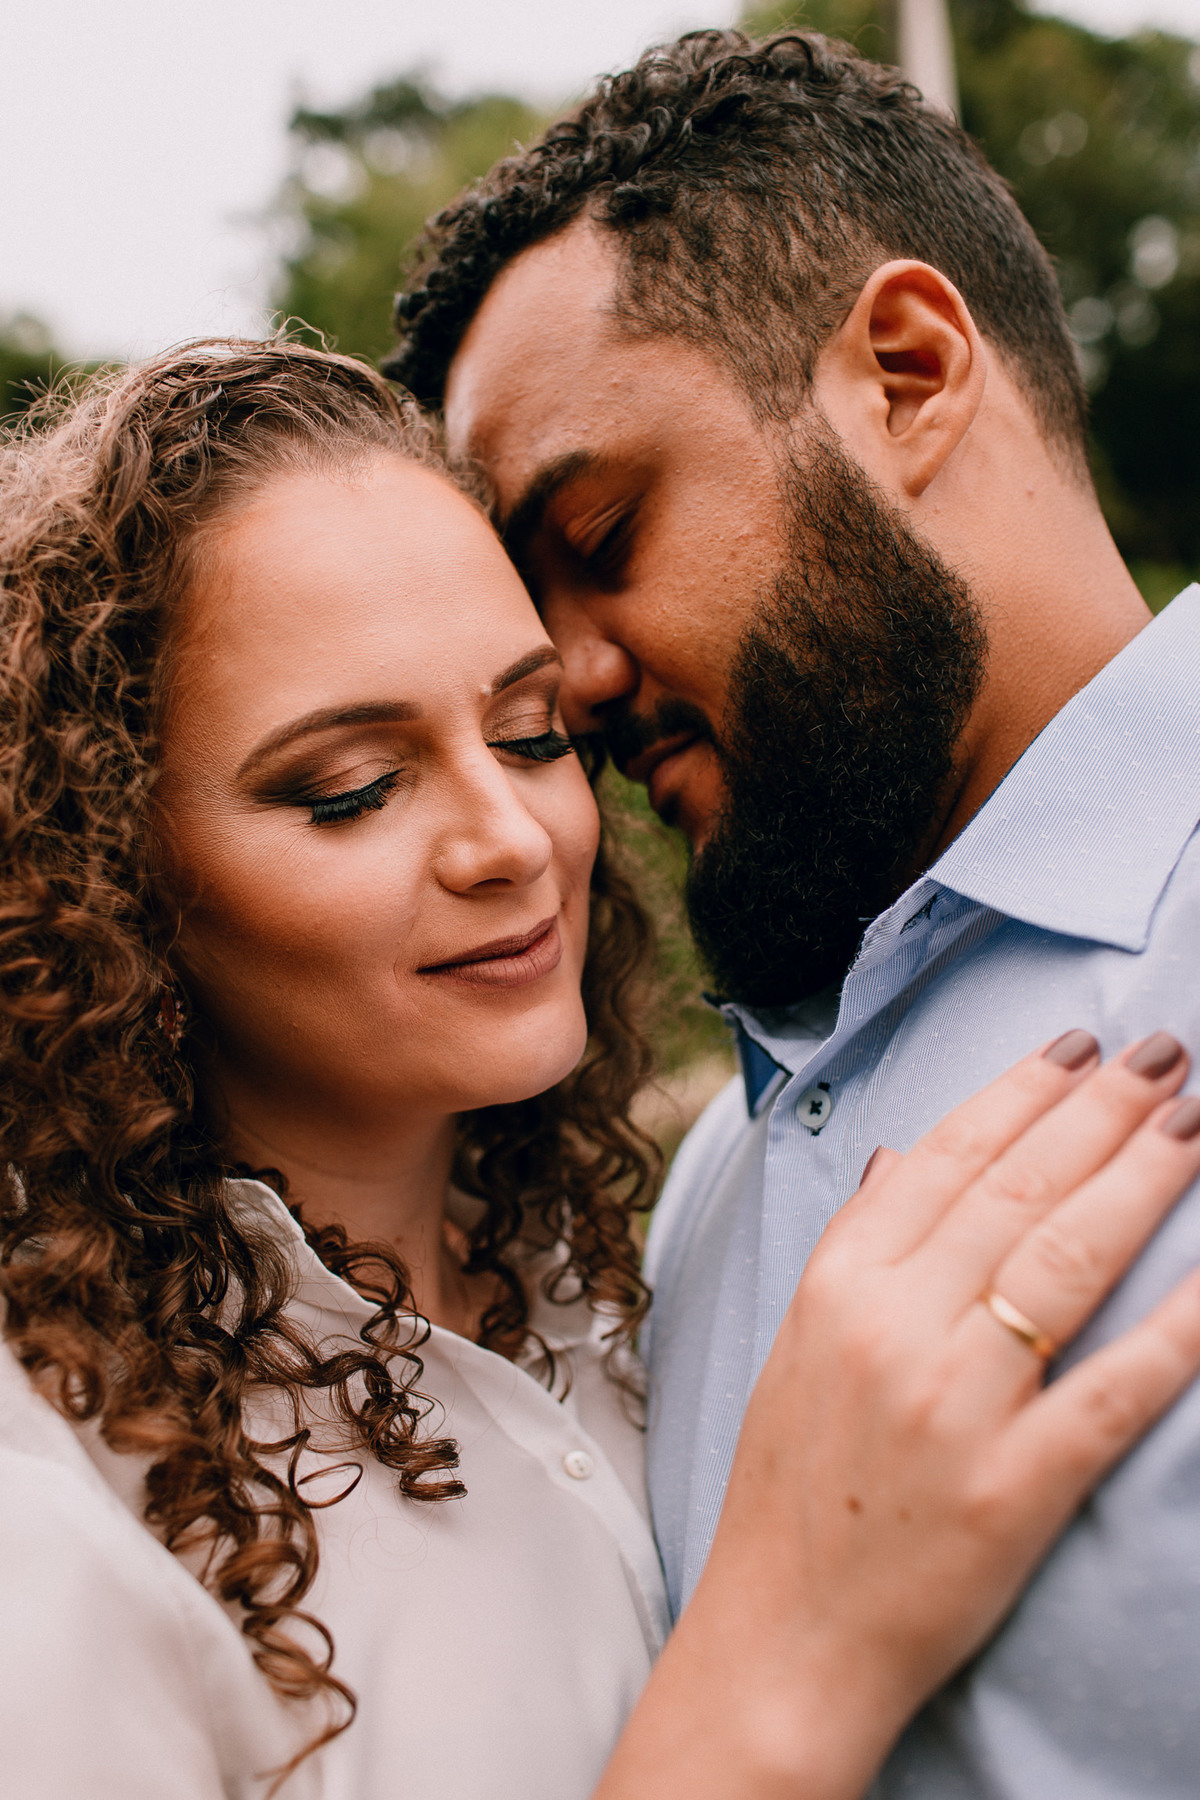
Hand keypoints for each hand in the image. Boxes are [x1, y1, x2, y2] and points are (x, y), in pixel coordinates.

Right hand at [598, 1032, 1199, 1798]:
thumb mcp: (797, 1345)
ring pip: (1068, 1260)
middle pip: (1018, 1191)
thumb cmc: (792, 1487)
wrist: (786, 1636)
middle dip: (1101, 1112)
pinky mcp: (1016, 1487)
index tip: (1079, 1047)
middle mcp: (895, 1328)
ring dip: (1142, 1178)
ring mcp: (957, 1406)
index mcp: (840, 1286)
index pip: (947, 1158)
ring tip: (1192, 1123)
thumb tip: (902, 1157)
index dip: (1022, 1092)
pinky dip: (1176, 1325)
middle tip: (1163, 1058)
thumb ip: (851, 1242)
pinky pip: (1114, 1387)